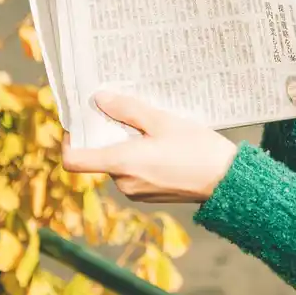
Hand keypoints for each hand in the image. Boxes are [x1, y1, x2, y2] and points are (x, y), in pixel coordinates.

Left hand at [61, 92, 238, 203]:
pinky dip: (139, 157)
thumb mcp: (163, 121)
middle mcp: (123, 182)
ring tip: (153, 128)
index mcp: (122, 163)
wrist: (227, 181)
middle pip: (99, 157)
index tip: (77, 124)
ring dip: (127, 145)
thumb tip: (99, 99)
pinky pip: (133, 172)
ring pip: (118, 163)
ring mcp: (136, 191)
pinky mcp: (149, 195)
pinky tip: (163, 145)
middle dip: (109, 136)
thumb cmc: (197, 149)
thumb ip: (128, 110)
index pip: (74, 160)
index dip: (68, 141)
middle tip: (128, 114)